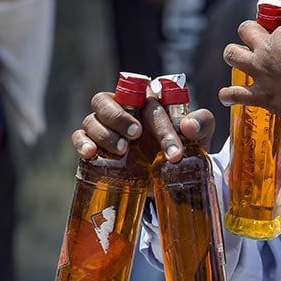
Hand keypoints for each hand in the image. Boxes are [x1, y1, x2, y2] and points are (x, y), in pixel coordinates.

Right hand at [72, 91, 215, 163]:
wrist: (167, 180)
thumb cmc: (180, 149)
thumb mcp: (198, 137)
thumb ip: (202, 123)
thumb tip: (189, 126)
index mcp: (145, 101)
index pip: (147, 102)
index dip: (161, 126)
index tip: (174, 152)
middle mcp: (120, 110)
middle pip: (105, 100)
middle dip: (118, 117)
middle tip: (136, 135)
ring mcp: (104, 127)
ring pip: (91, 119)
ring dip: (105, 134)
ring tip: (122, 150)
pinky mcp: (94, 145)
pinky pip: (79, 137)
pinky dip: (82, 143)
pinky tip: (90, 153)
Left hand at [219, 0, 280, 133]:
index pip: (276, 23)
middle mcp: (270, 48)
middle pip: (246, 31)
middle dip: (250, 34)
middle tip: (259, 43)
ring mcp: (262, 71)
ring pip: (231, 55)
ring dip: (234, 56)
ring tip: (241, 61)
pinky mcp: (261, 94)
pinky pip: (233, 93)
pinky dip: (227, 95)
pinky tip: (227, 96)